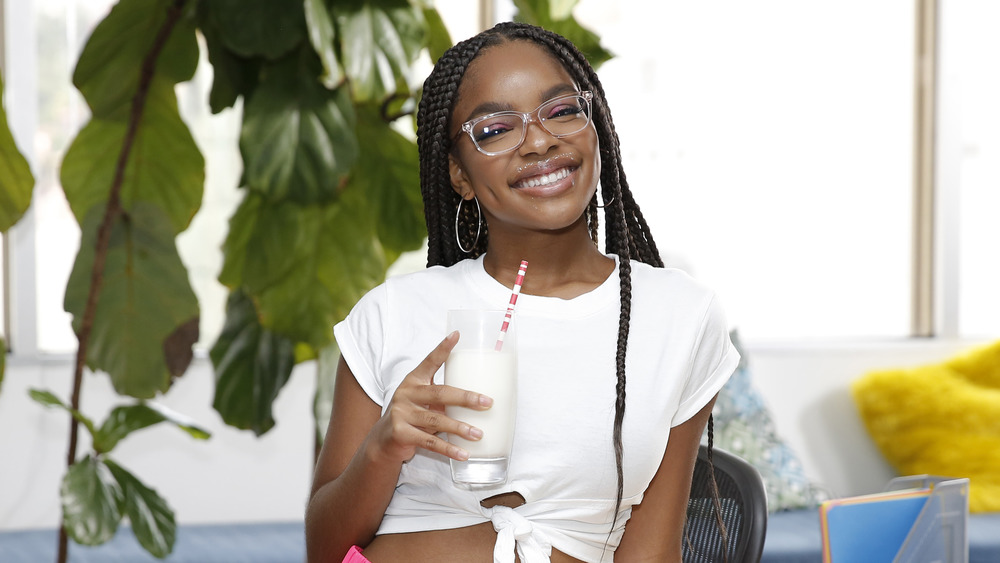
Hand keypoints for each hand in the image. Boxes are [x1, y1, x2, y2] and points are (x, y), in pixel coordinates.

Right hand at [371, 331, 493, 462]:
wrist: (383, 440)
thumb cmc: (412, 415)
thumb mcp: (423, 400)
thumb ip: (442, 397)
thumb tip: (480, 400)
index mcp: (414, 380)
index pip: (430, 361)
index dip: (443, 348)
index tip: (456, 335)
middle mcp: (406, 394)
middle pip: (440, 393)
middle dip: (466, 398)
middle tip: (487, 403)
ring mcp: (401, 414)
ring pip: (436, 420)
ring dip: (460, 428)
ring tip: (478, 433)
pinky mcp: (400, 434)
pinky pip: (429, 442)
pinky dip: (448, 449)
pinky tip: (463, 453)